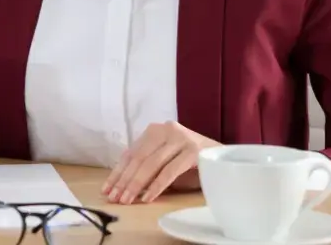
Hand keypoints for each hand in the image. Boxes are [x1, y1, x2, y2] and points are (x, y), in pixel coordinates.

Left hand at [101, 121, 220, 203]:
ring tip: (127, 200)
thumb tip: (121, 186)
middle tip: (115, 198)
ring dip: (136, 185)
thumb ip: (145, 168)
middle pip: (139, 158)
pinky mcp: (194, 151)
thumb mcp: (164, 163)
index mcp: (156, 130)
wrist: (224, 159)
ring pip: (151, 164)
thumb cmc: (190, 164)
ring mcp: (181, 138)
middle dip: (124, 181)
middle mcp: (167, 129)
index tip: (106, 190)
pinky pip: (169, 171)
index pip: (131, 153)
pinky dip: (156, 186)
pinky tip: (147, 197)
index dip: (117, 172)